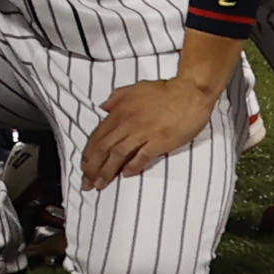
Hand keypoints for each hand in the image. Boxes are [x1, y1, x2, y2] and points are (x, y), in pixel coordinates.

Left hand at [84, 70, 223, 189]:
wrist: (190, 92)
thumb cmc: (164, 91)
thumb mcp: (133, 89)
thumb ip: (116, 98)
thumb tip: (103, 107)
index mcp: (119, 111)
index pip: (98, 136)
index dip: (88, 153)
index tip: (83, 166)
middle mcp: (127, 123)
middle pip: (104, 148)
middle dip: (92, 168)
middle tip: (86, 183)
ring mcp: (143, 133)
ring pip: (118, 154)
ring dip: (107, 171)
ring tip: (100, 185)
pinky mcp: (159, 141)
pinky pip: (141, 157)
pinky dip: (132, 167)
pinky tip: (126, 175)